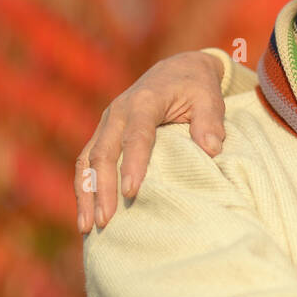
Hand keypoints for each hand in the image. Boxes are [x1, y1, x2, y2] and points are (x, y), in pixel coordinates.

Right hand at [75, 50, 226, 232]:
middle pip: (103, 153)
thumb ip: (211, 121)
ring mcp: (107, 122)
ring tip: (88, 227)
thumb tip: (212, 149)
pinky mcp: (103, 133)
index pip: (136, 136)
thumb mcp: (210, 97)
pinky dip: (84, 186)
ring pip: (87, 160)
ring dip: (86, 193)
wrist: (178, 69)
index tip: (132, 192)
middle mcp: (118, 112)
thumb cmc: (196, 87)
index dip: (133, 164)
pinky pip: (87, 161)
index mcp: (144, 101)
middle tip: (105, 221)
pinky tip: (86, 213)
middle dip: (102, 188)